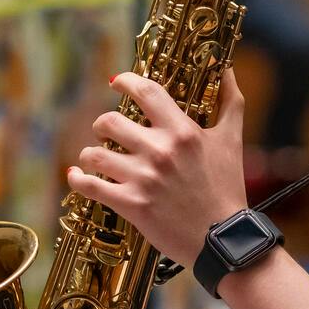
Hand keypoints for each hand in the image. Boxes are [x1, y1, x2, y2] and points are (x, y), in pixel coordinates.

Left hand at [68, 68, 249, 266]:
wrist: (222, 238)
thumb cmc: (227, 187)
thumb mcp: (232, 139)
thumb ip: (230, 101)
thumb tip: (228, 69)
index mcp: (182, 131)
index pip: (145, 91)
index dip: (125, 81)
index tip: (117, 81)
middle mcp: (160, 150)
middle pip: (110, 121)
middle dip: (102, 124)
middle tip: (105, 131)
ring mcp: (143, 178)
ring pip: (94, 154)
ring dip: (90, 154)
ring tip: (94, 157)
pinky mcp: (131, 204)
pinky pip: (90, 186)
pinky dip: (78, 179)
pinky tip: (76, 176)